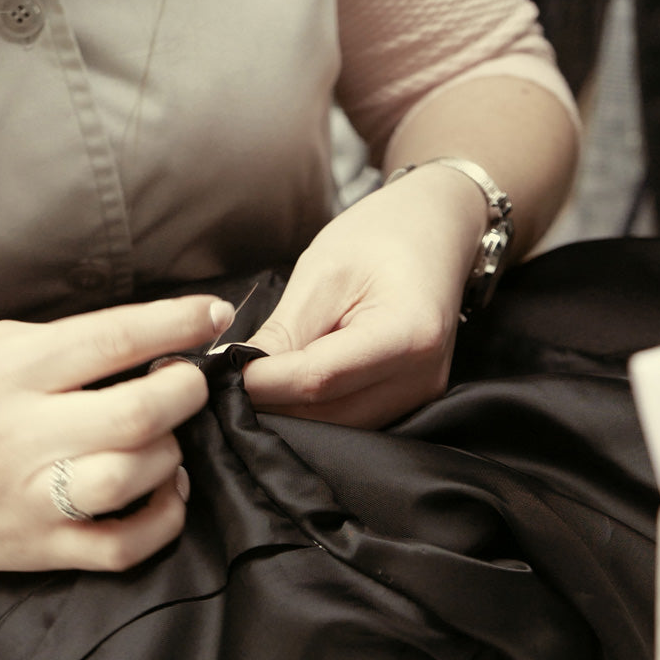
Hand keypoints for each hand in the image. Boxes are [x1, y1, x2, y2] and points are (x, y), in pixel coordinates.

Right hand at [0, 296, 233, 571]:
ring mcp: (34, 498)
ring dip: (172, 453)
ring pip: (135, 476)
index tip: (214, 314)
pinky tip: (166, 491)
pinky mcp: (42, 548)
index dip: (177, 323)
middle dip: (185, 390)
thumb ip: (63, 343)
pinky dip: (164, 518)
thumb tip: (150, 338)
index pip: (112, 340)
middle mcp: (24, 436)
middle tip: (188, 382)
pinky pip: (124, 546)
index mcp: (12, 374)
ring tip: (166, 439)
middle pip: (137, 413)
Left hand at [244, 165, 483, 427]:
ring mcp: (421, 396)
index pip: (319, 380)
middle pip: (329, 415)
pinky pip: (353, 421)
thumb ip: (284, 331)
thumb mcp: (323, 272)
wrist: (436, 232)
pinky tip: (289, 386)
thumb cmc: (382, 237)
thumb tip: (236, 373)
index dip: (264, 382)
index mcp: (408, 335)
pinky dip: (315, 411)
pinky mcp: (412, 403)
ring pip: (338, 427)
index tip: (223, 371)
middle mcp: (422, 379)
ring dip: (291, 412)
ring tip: (256, 381)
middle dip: (273, 403)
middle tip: (227, 382)